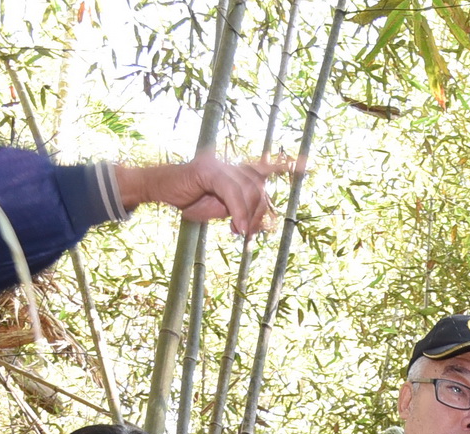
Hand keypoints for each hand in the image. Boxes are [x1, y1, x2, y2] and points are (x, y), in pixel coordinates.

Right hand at [113, 153, 296, 235]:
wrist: (158, 189)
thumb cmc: (189, 200)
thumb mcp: (220, 208)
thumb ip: (241, 210)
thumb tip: (257, 222)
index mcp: (236, 170)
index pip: (266, 165)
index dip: (287, 164)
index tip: (311, 165)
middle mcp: (231, 163)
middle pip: (260, 188)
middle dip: (259, 214)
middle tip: (249, 235)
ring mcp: (220, 163)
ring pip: (248, 191)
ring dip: (247, 217)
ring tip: (238, 234)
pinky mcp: (208, 169)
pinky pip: (232, 193)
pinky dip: (238, 212)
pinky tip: (235, 228)